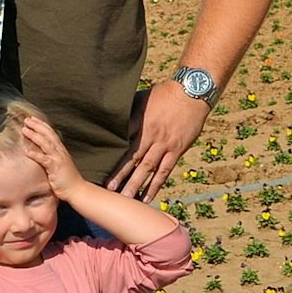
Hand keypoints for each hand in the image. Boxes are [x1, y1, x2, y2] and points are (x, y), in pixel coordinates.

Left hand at [20, 115, 83, 196]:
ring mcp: (58, 159)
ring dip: (35, 135)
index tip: (33, 119)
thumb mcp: (60, 163)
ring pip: (45, 143)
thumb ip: (52, 156)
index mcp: (61, 150)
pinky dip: (36, 154)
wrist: (77, 189)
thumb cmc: (67, 179)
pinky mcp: (55, 168)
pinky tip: (27, 151)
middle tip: (27, 119)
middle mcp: (60, 152)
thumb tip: (42, 152)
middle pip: (48, 134)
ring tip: (25, 130)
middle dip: (37, 126)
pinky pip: (44, 160)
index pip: (51, 133)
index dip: (42, 125)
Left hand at [108, 84, 209, 201]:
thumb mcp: (142, 98)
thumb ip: (129, 112)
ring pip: (147, 168)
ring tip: (125, 199)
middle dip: (120, 175)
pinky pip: (164, 171)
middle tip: (108, 191)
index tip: (99, 168)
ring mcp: (164, 144)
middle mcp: (151, 135)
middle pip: (132, 158)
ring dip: (136, 184)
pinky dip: (155, 185)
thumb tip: (112, 121)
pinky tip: (148, 197)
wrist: (192, 93)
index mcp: (139, 121)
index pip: (121, 142)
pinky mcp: (177, 150)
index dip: (111, 155)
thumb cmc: (165, 93)